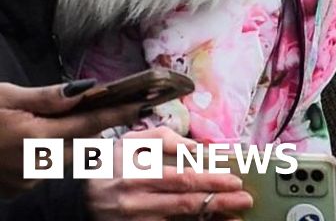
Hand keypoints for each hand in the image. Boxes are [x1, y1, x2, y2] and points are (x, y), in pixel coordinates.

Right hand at [0, 80, 141, 196]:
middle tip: (92, 110)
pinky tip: (32, 144)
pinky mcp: (19, 189)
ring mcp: (28, 180)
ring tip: (54, 124)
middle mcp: (37, 163)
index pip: (90, 123)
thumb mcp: (7, 97)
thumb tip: (86, 89)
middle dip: (91, 128)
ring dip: (69, 142)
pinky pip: (47, 169)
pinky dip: (49, 155)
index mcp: (36, 136)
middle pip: (83, 144)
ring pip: (66, 158)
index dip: (118, 114)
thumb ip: (47, 97)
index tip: (143, 107)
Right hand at [86, 127, 252, 220]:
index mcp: (137, 173)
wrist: (74, 198)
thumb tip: (199, 148)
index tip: (235, 180)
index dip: (211, 180)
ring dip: (210, 220)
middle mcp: (136, 200)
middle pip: (185, 203)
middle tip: (245, 199)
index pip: (182, 178)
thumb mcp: (131, 142)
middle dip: (219, 202)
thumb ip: (166, 139)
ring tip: (235, 218)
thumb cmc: (109, 165)